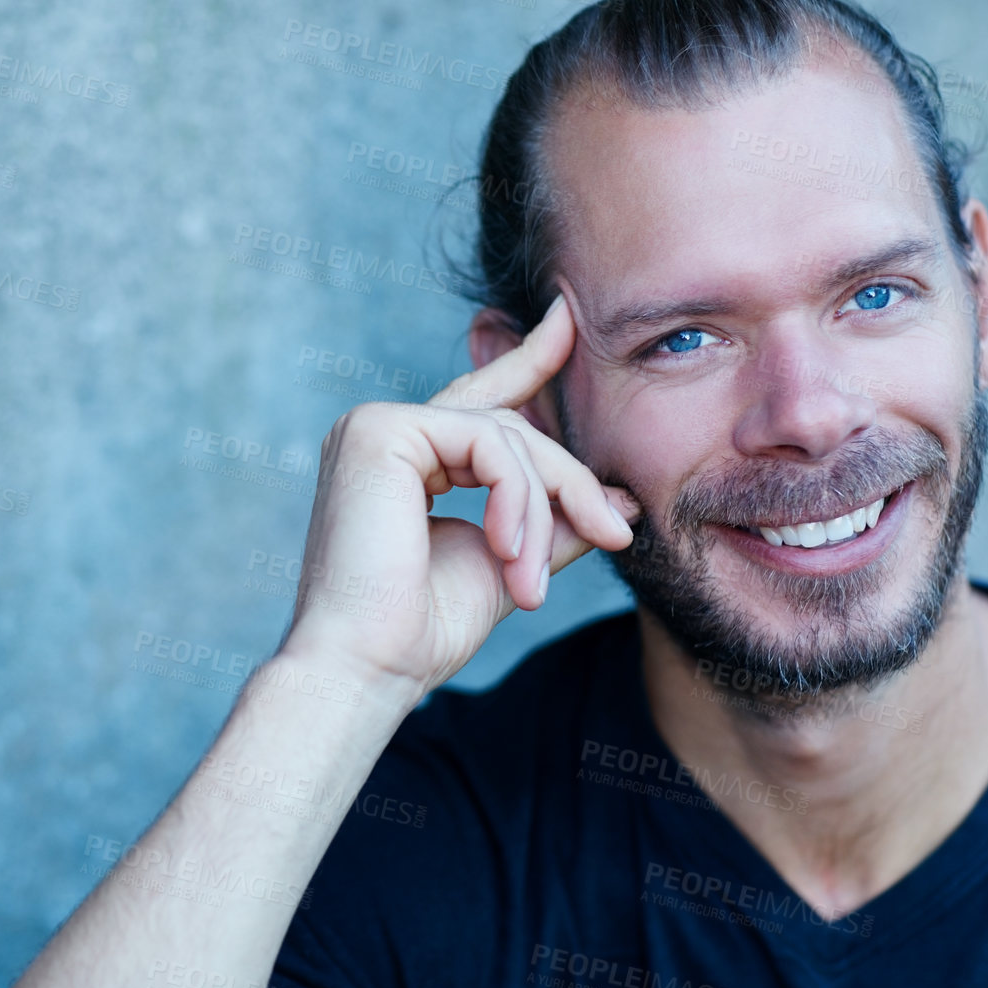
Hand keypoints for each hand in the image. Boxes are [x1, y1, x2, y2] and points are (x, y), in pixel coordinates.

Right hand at [278, 295, 640, 695]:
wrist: (365, 668)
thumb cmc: (419, 631)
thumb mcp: (509, 564)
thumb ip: (554, 524)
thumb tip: (621, 502)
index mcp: (402, 459)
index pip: (479, 401)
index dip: (527, 359)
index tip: (567, 319)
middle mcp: (382, 432)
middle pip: (508, 426)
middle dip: (568, 480)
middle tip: (615, 531)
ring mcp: (375, 425)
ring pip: (504, 435)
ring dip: (544, 506)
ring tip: (535, 582)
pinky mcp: (381, 431)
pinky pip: (486, 443)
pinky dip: (517, 498)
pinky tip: (512, 550)